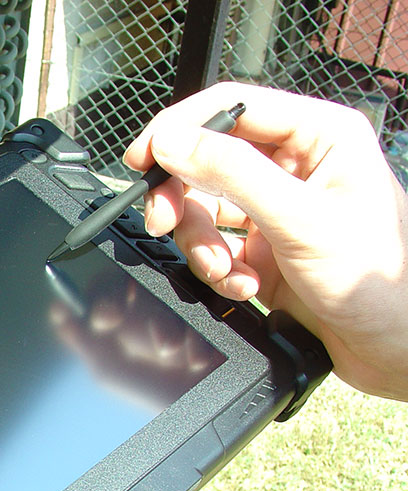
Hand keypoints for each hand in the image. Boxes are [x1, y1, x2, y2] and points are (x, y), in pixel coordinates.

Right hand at [123, 82, 407, 400]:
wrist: (390, 345)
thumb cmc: (376, 279)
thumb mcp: (299, 218)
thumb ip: (232, 173)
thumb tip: (175, 142)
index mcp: (319, 135)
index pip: (232, 107)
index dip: (181, 128)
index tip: (144, 156)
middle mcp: (295, 166)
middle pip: (207, 161)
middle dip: (182, 198)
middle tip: (163, 221)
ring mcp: (276, 208)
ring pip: (204, 209)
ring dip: (203, 246)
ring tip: (225, 270)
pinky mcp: (263, 248)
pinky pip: (215, 247)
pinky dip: (220, 271)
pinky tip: (245, 286)